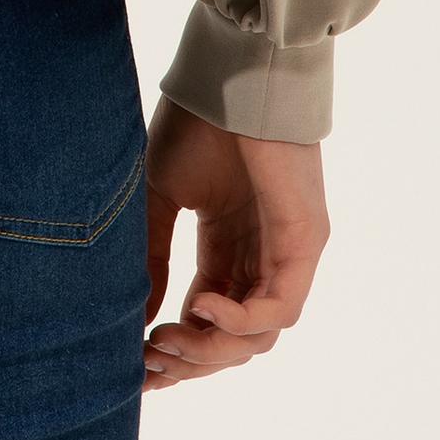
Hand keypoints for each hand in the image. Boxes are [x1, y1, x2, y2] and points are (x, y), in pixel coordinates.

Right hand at [141, 92, 329, 391]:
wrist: (229, 74)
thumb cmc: (196, 122)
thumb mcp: (161, 196)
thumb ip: (153, 256)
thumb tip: (137, 322)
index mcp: (227, 247)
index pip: (207, 321)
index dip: (176, 349)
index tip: (136, 365)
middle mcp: (261, 258)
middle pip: (233, 342)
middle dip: (190, 360)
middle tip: (148, 363)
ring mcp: (286, 254)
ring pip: (258, 338)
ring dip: (211, 350)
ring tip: (167, 340)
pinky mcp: (303, 244)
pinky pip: (280, 308)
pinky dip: (241, 321)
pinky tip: (201, 306)